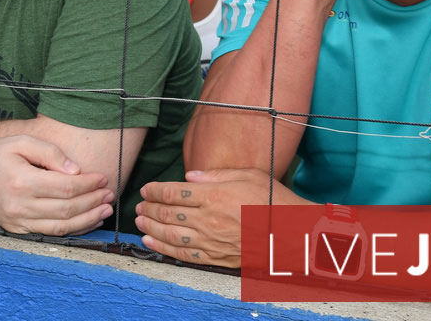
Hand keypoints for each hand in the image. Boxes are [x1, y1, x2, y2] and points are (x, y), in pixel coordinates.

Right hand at [0, 135, 114, 235]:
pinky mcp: (17, 231)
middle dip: (93, 201)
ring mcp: (18, 222)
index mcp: (23, 181)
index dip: (89, 183)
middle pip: (67, 209)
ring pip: (62, 227)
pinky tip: (87, 221)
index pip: (66, 186)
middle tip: (109, 193)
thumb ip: (50, 153)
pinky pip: (50, 234)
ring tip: (105, 210)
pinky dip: (72, 230)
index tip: (102, 177)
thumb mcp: (20, 143)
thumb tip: (75, 170)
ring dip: (88, 220)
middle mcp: (21, 206)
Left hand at [136, 168, 283, 267]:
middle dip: (149, 208)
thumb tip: (189, 177)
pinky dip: (163, 247)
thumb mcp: (248, 176)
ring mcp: (211, 240)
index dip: (155, 190)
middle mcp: (209, 218)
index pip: (174, 192)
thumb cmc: (272, 201)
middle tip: (139, 204)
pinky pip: (183, 253)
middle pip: (168, 213)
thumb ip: (215, 175)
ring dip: (150, 226)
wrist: (291, 234)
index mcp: (215, 195)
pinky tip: (151, 240)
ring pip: (170, 234)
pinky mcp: (216, 256)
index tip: (146, 189)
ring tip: (139, 220)